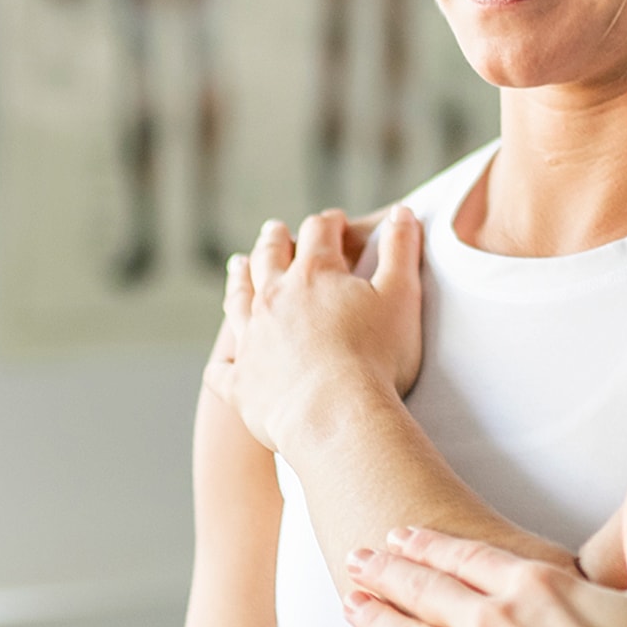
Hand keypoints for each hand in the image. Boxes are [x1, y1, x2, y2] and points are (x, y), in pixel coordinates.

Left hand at [203, 205, 423, 455]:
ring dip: (239, 279)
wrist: (336, 415)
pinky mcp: (242, 383)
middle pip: (269, 257)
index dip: (330, 223)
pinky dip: (224, 365)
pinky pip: (224, 371)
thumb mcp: (402, 295)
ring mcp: (253, 339)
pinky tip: (223, 364)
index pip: (319, 232)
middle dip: (276, 240)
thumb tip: (404, 211)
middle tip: (275, 230)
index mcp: (314, 273)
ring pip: (238, 299)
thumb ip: (402, 250)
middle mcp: (273, 297)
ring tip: (238, 266)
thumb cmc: (377, 356)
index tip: (335, 221)